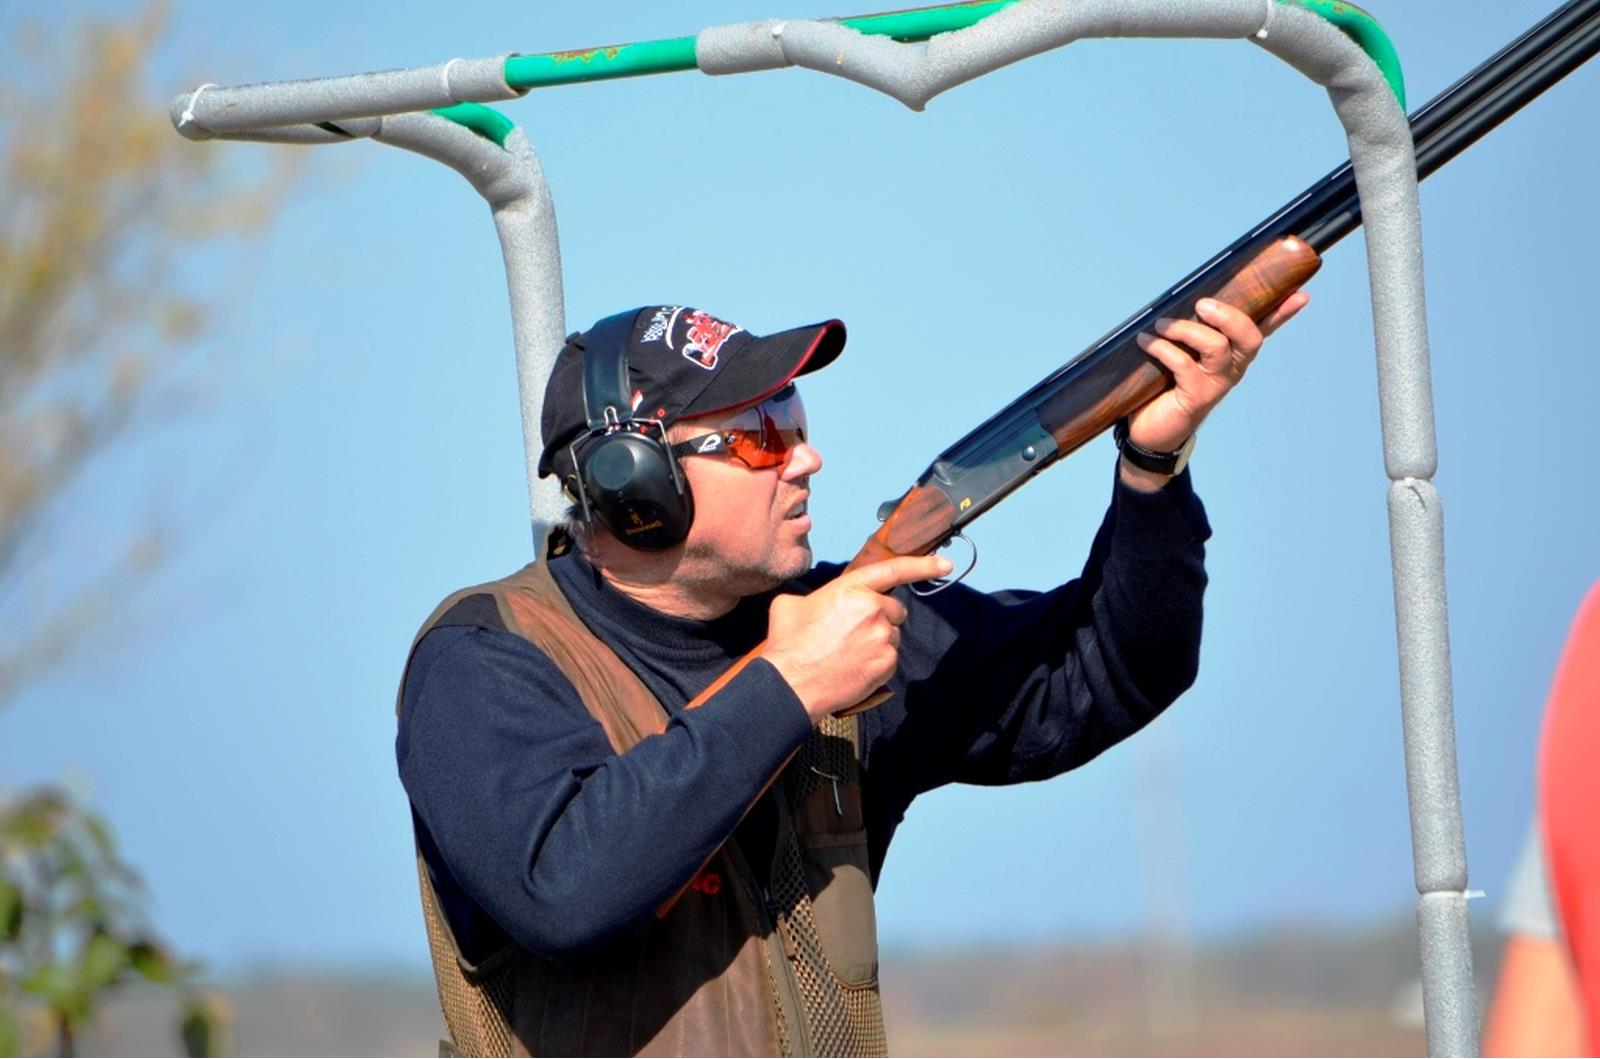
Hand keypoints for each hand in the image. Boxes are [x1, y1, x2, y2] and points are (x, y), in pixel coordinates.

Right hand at [762, 554, 952, 720]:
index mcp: (851, 588)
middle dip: (881, 617)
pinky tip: (854, 665)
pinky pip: (890, 657)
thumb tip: (815, 603)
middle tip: (854, 631)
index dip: (924, 565)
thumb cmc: (788, 644)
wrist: (792, 683)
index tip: (945, 564)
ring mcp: (882, 637)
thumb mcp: (790, 605)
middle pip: (895, 609)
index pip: (896, 570)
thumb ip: (813, 596)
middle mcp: (873, 608)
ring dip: (878, 640)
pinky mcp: (886, 662)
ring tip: (848, 652)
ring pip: (892, 634)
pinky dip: (876, 661)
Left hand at [1128, 292, 1308, 454]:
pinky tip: (1146, 342)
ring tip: (1162, 324)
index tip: (1300, 295)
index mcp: (1233, 352)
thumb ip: (1186, 329)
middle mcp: (1232, 367)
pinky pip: (1184, 364)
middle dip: (1229, 316)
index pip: (1263, 328)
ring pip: (1217, 347)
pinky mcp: (1197, 397)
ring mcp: (1217, 383)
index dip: (1282, 313)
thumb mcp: (1178, 351)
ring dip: (1186, 329)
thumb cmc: (1164, 384)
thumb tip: (1176, 297)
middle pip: (1249, 336)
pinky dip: (1162, 348)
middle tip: (1202, 305)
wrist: (1150, 428)